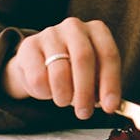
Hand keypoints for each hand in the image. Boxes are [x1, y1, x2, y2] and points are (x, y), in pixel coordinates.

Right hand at [1, 16, 121, 118]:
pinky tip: (47, 91)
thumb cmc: (73, 70)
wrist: (38, 63)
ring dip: (64, 95)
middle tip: (84, 113)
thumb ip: (102, 87)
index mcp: (97, 30)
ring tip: (64, 101)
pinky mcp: (29, 45)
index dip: (111, 83)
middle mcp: (75, 27)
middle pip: (83, 59)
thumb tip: (110, 105)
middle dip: (85, 91)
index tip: (110, 107)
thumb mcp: (92, 74)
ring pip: (60, 71)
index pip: (108, 55)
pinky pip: (38, 77)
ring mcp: (51, 34)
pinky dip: (44, 92)